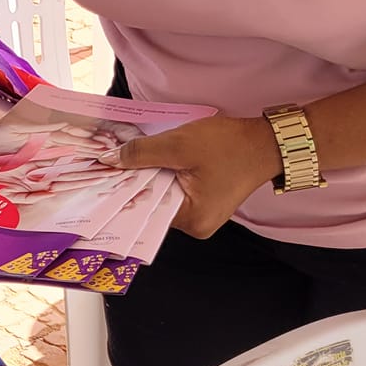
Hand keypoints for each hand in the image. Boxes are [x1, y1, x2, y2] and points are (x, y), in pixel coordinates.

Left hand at [108, 115, 279, 237]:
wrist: (266, 141)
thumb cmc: (229, 146)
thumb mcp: (179, 145)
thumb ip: (141, 153)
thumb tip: (109, 160)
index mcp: (191, 220)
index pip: (144, 208)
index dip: (121, 189)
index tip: (99, 177)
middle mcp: (195, 224)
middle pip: (152, 200)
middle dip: (134, 179)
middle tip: (107, 161)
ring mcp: (201, 212)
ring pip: (162, 191)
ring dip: (148, 173)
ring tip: (126, 157)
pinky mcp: (204, 198)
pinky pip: (174, 187)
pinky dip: (163, 172)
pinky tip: (150, 158)